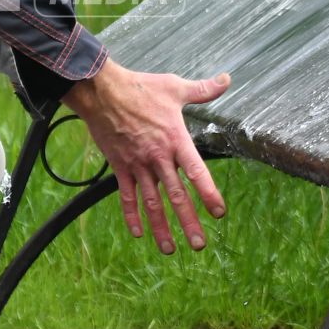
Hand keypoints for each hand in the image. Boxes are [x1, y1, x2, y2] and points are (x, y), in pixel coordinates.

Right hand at [62, 59, 229, 253]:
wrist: (101, 91)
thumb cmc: (140, 87)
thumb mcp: (174, 87)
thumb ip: (203, 89)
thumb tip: (226, 79)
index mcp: (175, 139)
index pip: (197, 172)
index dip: (209, 194)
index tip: (219, 212)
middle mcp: (158, 157)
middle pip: (176, 195)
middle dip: (188, 221)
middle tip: (199, 244)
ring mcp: (137, 164)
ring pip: (152, 201)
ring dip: (161, 227)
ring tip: (170, 249)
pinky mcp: (120, 166)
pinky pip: (126, 195)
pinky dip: (132, 214)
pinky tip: (138, 232)